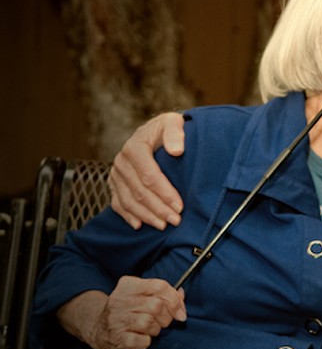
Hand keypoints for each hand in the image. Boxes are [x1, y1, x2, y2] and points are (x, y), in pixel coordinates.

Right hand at [58, 276, 185, 348]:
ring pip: (150, 323)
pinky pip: (142, 341)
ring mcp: (117, 319)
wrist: (98, 327)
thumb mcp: (141, 294)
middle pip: (157, 306)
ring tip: (150, 329)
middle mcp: (121, 300)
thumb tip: (181, 295)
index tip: (180, 312)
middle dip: (166, 317)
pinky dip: (147, 341)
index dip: (175, 300)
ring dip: (156, 329)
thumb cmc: (126, 309)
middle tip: (162, 321)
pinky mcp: (117, 337)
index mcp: (129, 285)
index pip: (160, 286)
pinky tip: (142, 338)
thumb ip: (162, 293)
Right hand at [109, 112, 185, 229]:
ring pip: (128, 200)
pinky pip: (117, 203)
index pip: (149, 175)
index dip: (164, 193)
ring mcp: (116, 174)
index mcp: (135, 147)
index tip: (180, 206)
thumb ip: (175, 133)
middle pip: (139, 191)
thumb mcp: (173, 123)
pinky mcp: (114, 184)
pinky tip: (139, 225)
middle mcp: (121, 161)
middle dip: (158, 208)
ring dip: (146, 215)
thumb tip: (177, 150)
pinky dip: (128, 215)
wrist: (154, 130)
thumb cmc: (167, 128)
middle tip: (176, 220)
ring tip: (163, 225)